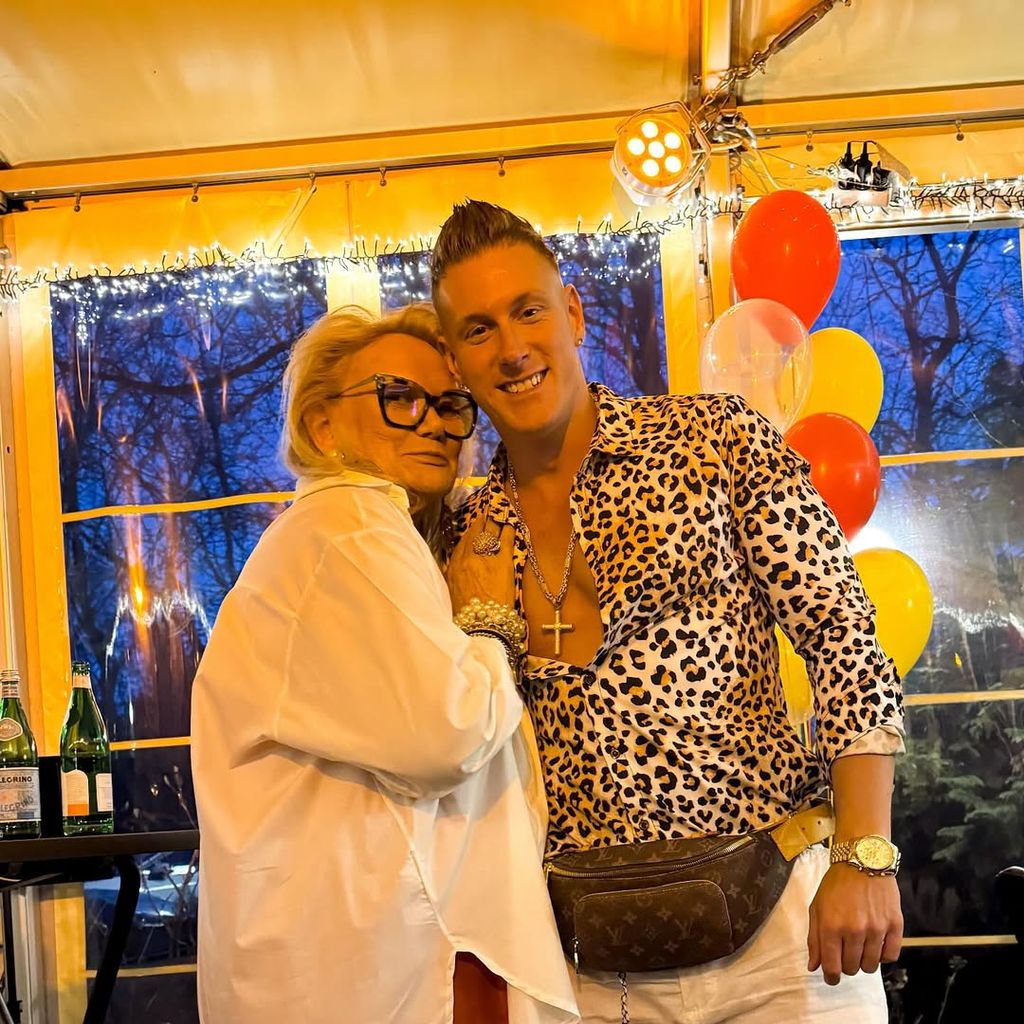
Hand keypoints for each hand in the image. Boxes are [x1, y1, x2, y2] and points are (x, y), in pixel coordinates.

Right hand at [446, 516, 515, 612]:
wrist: (482, 625)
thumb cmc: (467, 615)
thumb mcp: (452, 594)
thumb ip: (452, 578)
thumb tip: (451, 569)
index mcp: (454, 567)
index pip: (462, 544)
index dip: (469, 534)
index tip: (473, 527)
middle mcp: (467, 559)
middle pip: (474, 534)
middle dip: (481, 524)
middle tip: (486, 517)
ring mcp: (485, 558)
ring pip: (489, 532)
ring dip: (494, 523)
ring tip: (498, 517)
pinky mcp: (503, 562)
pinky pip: (505, 539)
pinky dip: (508, 530)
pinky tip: (511, 525)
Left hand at [808, 864, 902, 984]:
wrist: (862, 861)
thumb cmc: (836, 885)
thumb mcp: (817, 907)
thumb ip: (814, 938)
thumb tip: (814, 967)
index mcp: (830, 926)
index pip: (832, 967)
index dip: (830, 977)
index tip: (831, 977)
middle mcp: (854, 930)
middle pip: (851, 968)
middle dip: (846, 965)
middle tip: (845, 952)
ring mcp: (876, 929)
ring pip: (871, 966)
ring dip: (864, 961)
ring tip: (860, 946)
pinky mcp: (894, 926)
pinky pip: (890, 957)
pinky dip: (882, 955)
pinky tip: (875, 943)